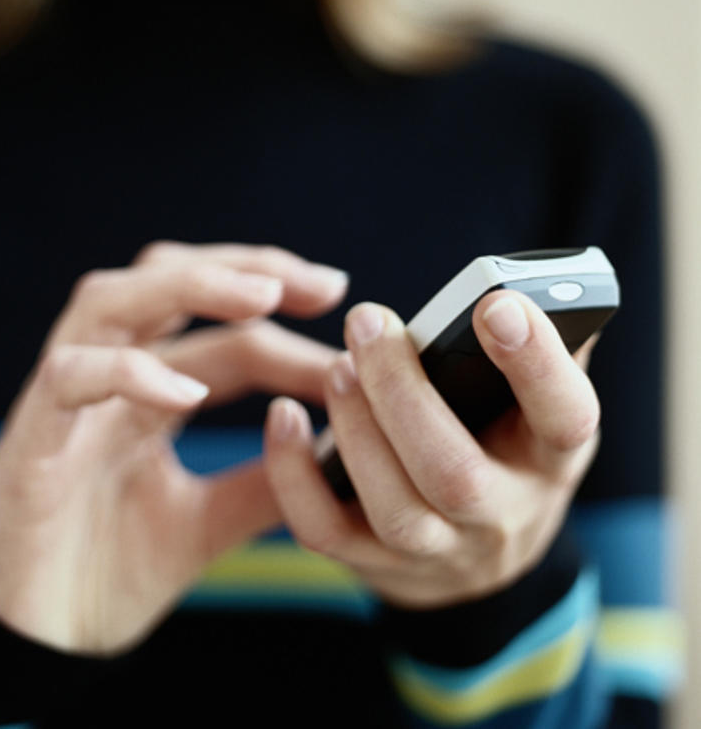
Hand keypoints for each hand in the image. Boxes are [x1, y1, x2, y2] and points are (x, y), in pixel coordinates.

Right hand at [0, 241, 347, 652]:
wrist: (33, 649)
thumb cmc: (108, 572)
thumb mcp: (207, 524)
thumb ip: (264, 485)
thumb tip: (343, 453)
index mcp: (149, 394)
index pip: (226, 335)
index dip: (290, 328)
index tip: (353, 324)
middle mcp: (107, 379)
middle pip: (165, 280)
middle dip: (244, 269)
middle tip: (325, 286)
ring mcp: (64, 401)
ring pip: (110, 300)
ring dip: (188, 287)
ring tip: (261, 297)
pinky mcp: (28, 440)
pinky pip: (68, 377)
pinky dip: (125, 371)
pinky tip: (183, 394)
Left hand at [263, 290, 599, 608]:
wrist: (479, 559)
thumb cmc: (502, 447)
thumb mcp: (535, 407)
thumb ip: (540, 348)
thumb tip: (534, 283)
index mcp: (550, 459)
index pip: (565, 418)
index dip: (536, 364)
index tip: (496, 304)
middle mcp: (503, 515)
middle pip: (455, 474)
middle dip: (403, 394)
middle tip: (367, 322)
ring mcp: (440, 552)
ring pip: (396, 510)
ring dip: (357, 432)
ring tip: (337, 368)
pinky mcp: (376, 566)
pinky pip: (326, 532)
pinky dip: (296, 476)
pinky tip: (284, 417)